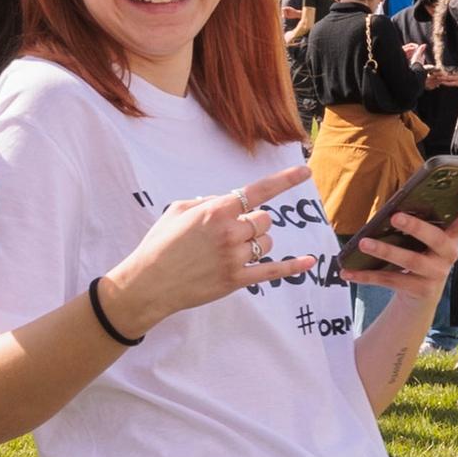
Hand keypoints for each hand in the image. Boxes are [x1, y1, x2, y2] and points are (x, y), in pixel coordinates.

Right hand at [105, 164, 322, 329]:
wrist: (148, 283)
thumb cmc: (159, 245)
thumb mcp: (176, 210)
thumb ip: (206, 202)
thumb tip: (226, 201)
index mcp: (216, 211)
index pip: (258, 191)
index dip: (285, 180)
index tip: (305, 173)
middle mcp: (230, 232)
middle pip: (264, 220)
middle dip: (254, 221)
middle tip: (232, 230)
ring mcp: (235, 258)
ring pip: (267, 242)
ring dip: (256, 242)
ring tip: (232, 249)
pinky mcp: (237, 280)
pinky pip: (273, 271)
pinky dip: (294, 267)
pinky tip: (310, 262)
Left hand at [345, 190, 457, 302]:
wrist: (419, 294)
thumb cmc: (419, 254)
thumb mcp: (422, 240)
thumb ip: (416, 222)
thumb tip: (390, 206)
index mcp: (451, 236)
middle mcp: (448, 254)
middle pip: (437, 238)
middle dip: (417, 227)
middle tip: (396, 216)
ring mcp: (437, 274)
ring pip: (411, 261)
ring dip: (385, 250)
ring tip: (363, 243)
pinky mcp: (421, 290)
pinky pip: (391, 281)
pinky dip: (366, 276)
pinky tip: (347, 272)